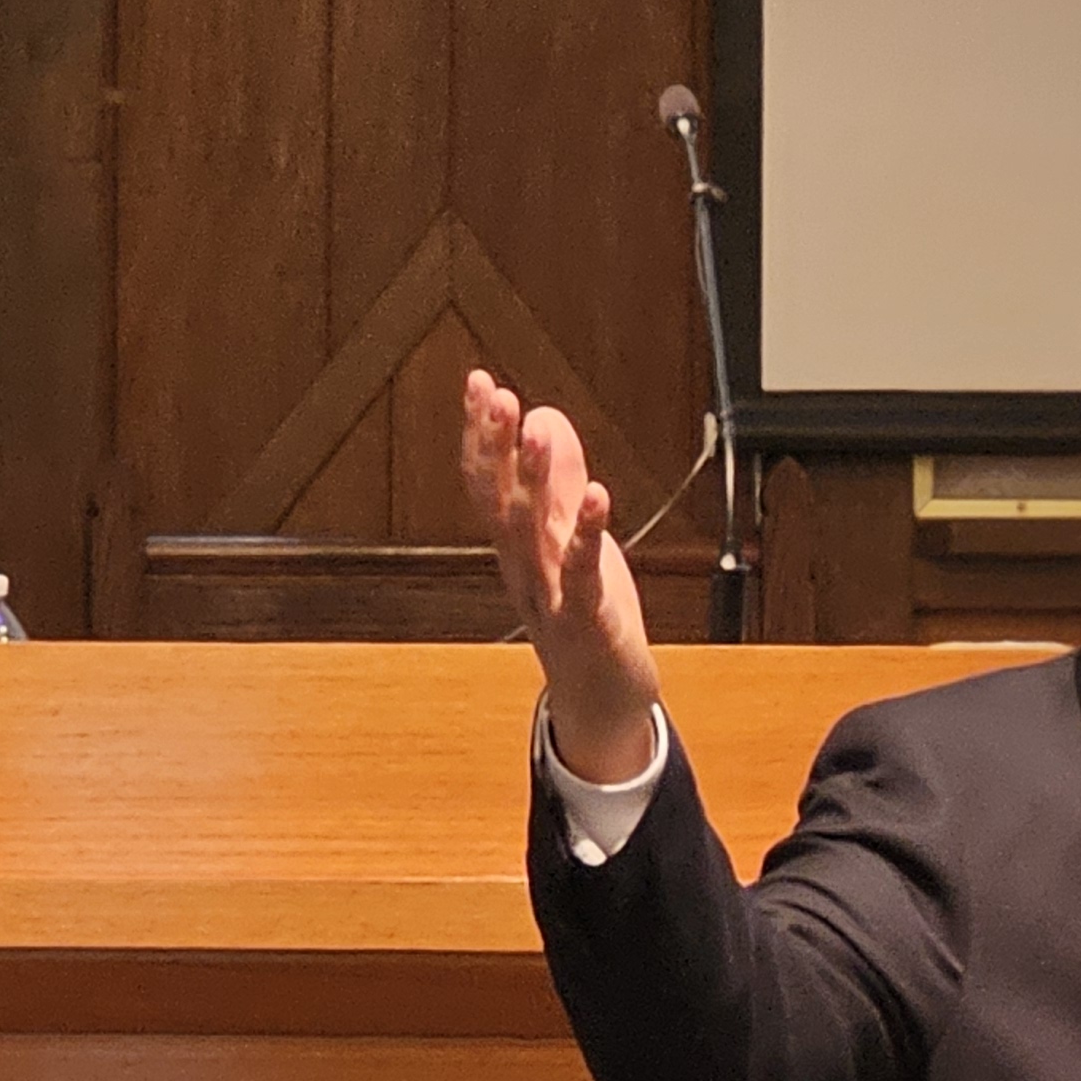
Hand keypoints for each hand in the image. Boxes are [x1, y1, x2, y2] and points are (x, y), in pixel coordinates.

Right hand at [465, 370, 659, 781]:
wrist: (601, 699)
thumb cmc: (587, 614)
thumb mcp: (571, 537)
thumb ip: (558, 480)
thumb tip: (546, 416)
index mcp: (518, 547)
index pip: (487, 484)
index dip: (480, 435)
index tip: (478, 382)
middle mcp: (524, 569)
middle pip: (499, 503)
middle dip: (496, 448)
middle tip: (496, 395)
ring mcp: (551, 597)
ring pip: (531, 535)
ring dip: (531, 481)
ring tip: (535, 430)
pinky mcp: (588, 623)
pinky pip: (581, 577)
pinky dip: (585, 536)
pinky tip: (595, 497)